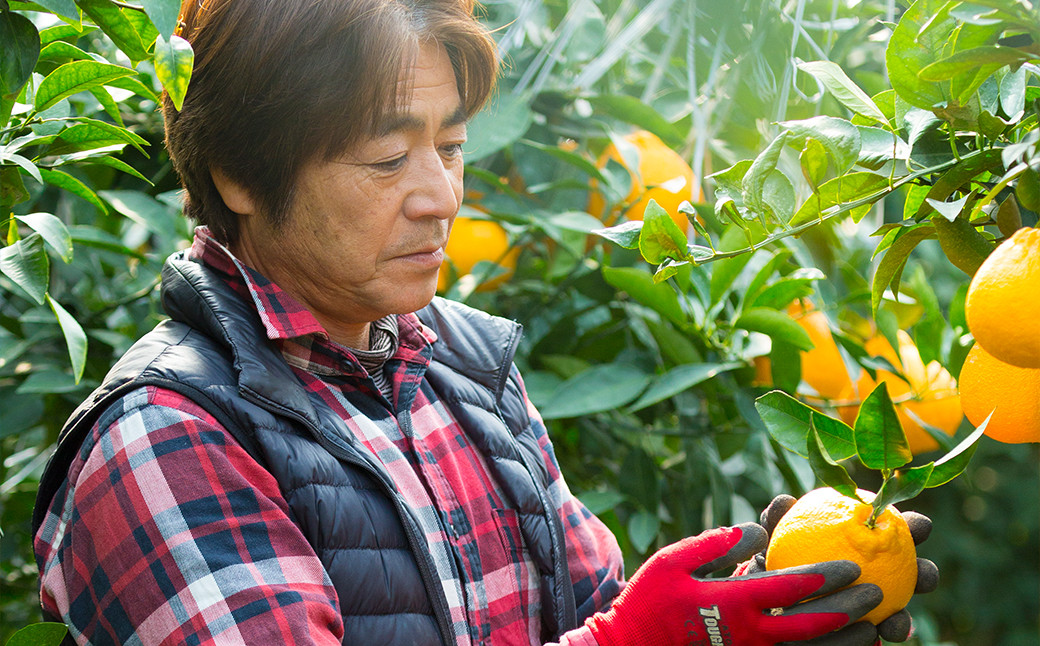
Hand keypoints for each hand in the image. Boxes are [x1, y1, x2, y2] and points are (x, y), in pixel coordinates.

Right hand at [585, 522, 882, 645]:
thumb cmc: (649, 600)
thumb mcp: (673, 560)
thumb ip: (717, 543)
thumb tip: (760, 530)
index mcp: (734, 604)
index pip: (793, 589)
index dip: (828, 576)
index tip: (854, 563)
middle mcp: (750, 635)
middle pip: (814, 626)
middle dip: (851, 610)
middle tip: (879, 594)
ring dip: (848, 640)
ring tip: (878, 626)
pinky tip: (845, 645)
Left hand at [746, 495, 939, 642]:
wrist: (764, 600)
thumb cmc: (774, 559)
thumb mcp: (773, 539)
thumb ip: (779, 521)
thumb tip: (784, 501)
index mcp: (863, 541)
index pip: (893, 530)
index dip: (912, 525)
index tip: (919, 525)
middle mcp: (875, 574)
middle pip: (909, 573)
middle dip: (925, 573)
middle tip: (925, 574)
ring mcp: (870, 607)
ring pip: (897, 613)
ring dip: (903, 618)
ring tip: (898, 623)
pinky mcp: (860, 634)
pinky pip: (871, 639)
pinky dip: (877, 638)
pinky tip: (876, 637)